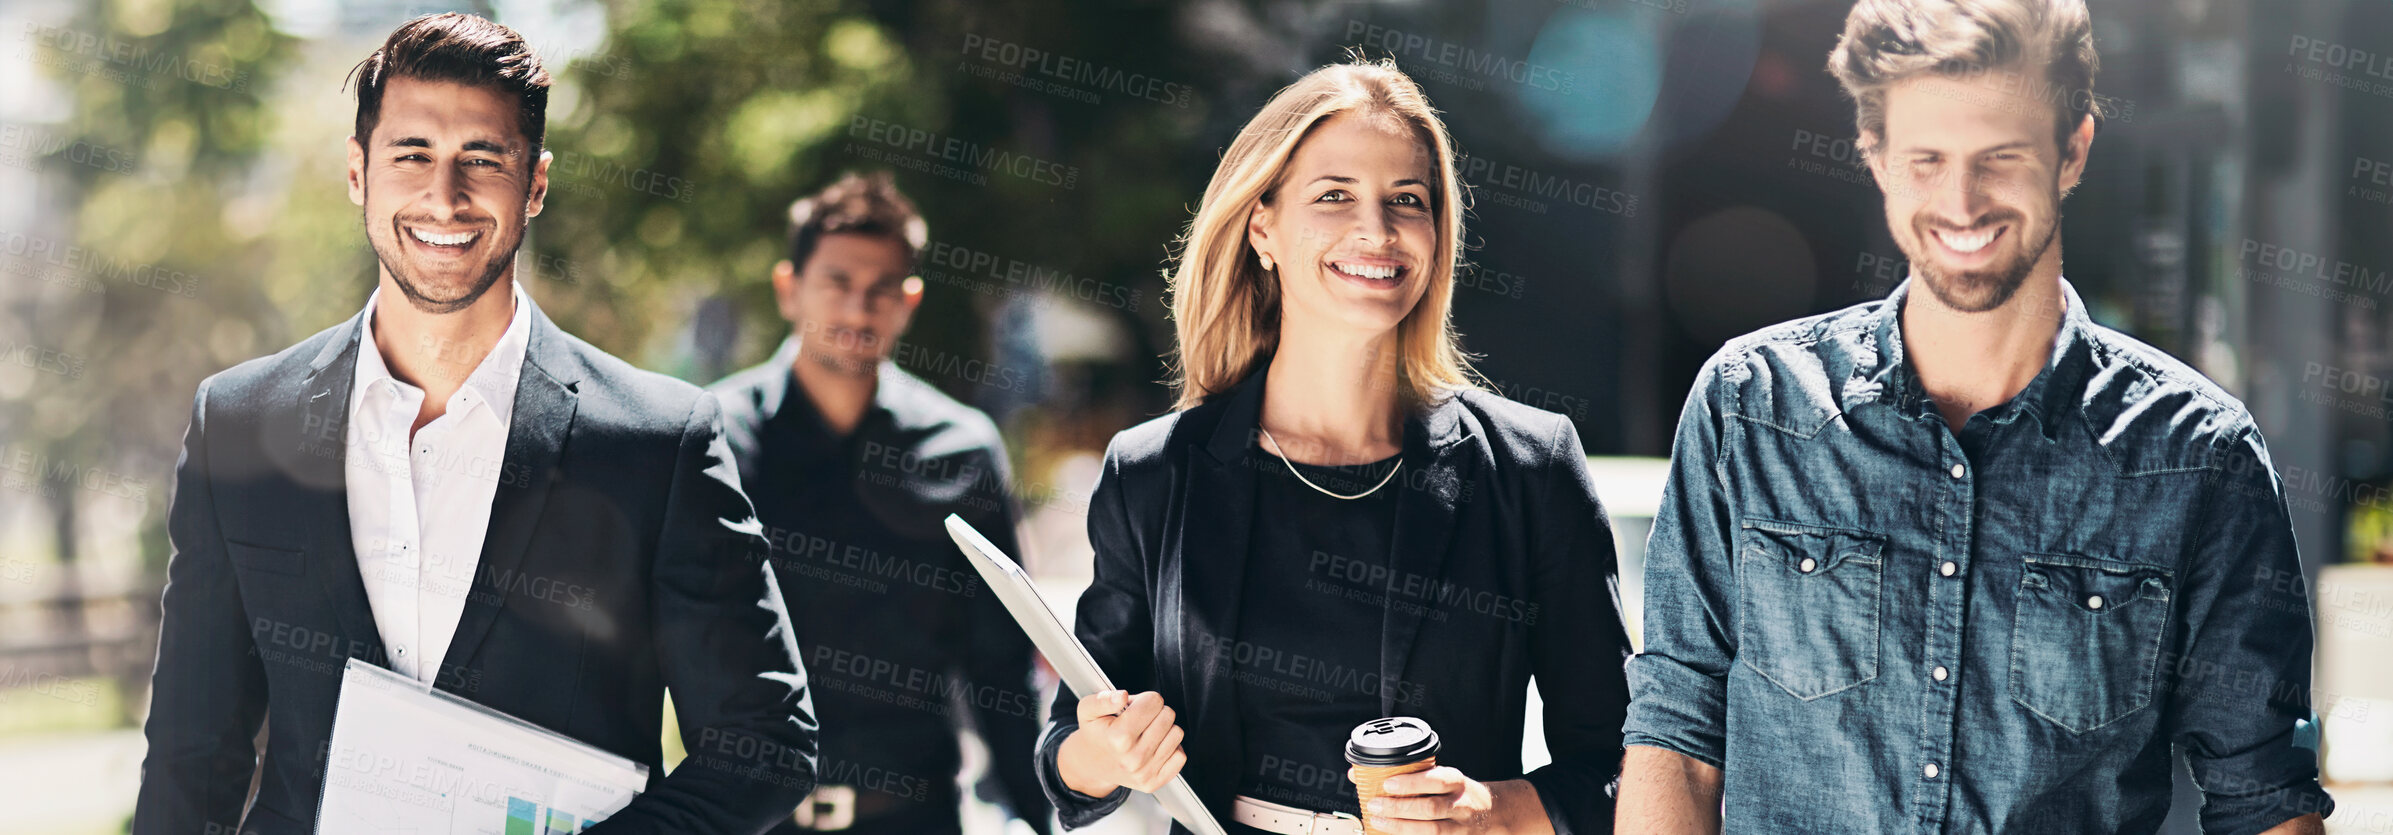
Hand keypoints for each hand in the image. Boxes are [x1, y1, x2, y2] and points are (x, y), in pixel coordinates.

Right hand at [1056, 690, 1185, 797]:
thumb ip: (1103, 699)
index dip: (1144, 699)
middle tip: (1139, 721)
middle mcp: (1133, 758)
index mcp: (1117, 738)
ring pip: (1177, 733)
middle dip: (1155, 712)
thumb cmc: (1095, 734)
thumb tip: (1122, 697)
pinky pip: (1180, 756)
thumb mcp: (1088, 710)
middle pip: (1168, 715)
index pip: (1154, 701)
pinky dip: (1170, 748)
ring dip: (1164, 729)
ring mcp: (1144, 772)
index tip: (1133, 708)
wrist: (1091, 764)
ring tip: (1146, 733)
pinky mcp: (1154, 782)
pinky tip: (1154, 747)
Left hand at [1357, 768, 1548, 834]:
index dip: (1412, 782)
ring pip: (1432, 830)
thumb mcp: (1442, 776)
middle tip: (1376, 804)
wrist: (1490, 812)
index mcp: (1457, 782)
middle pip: (1431, 808)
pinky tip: (1394, 834)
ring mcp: (1461, 827)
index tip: (1388, 784)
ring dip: (1401, 826)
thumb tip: (1360, 774)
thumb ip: (1410, 775)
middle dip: (1400, 808)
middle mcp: (1461, 804)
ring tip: (1379, 821)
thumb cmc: (1457, 792)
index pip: (1437, 780)